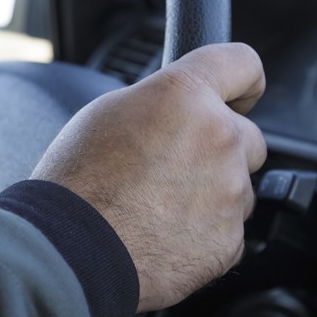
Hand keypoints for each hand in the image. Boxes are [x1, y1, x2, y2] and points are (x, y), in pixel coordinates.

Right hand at [31, 42, 266, 312]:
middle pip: (247, 135)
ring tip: (159, 207)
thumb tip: (182, 111)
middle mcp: (219, 137)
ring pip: (238, 186)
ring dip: (213, 192)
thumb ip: (164, 103)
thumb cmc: (77, 182)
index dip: (242, 81)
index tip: (240, 94)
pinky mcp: (230, 240)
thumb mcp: (109, 112)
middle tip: (174, 167)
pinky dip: (205, 233)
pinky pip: (228, 229)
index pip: (243, 63)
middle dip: (220, 148)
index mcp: (186, 95)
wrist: (70, 253)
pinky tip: (164, 234)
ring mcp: (230, 192)